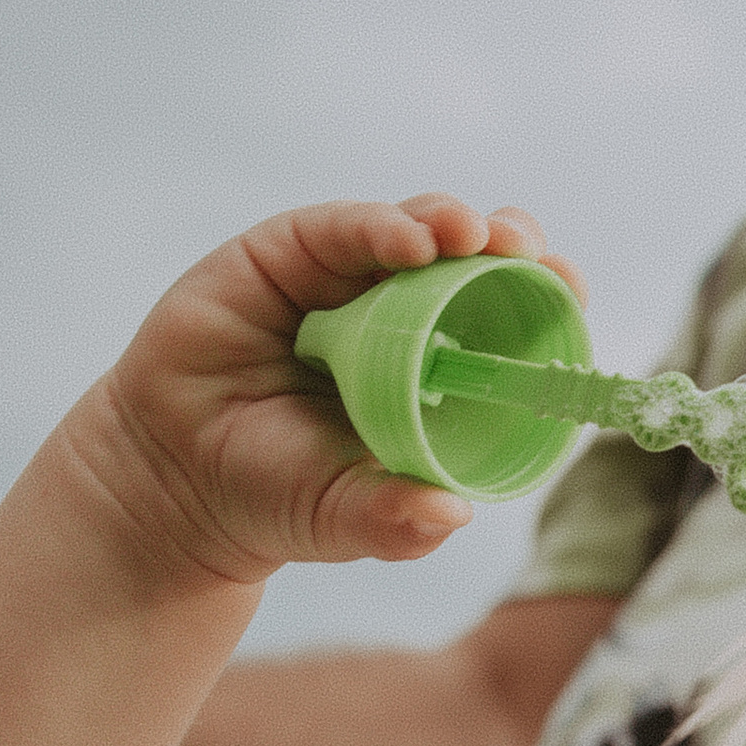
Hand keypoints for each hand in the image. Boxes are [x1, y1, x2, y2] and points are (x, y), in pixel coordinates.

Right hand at [71, 197, 586, 592]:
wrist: (172, 484)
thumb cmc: (273, 495)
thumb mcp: (345, 517)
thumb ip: (396, 521)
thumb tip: (453, 517)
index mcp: (428, 364)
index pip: (500, 315)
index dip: (539, 296)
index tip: (573, 292)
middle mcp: (391, 311)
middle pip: (467, 257)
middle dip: (509, 246)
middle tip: (534, 255)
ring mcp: (336, 278)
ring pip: (410, 231)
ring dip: (453, 225)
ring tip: (478, 236)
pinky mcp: (279, 255)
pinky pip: (339, 228)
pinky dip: (380, 227)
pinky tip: (412, 242)